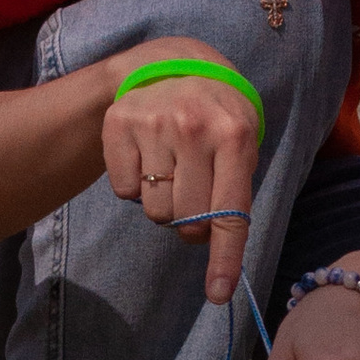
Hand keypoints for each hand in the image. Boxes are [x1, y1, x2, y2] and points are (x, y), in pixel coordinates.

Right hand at [97, 43, 260, 304]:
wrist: (172, 64)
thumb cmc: (217, 119)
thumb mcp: (240, 146)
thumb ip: (233, 197)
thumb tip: (218, 262)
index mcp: (234, 137)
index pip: (229, 214)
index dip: (224, 260)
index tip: (217, 294)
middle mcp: (194, 128)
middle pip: (186, 220)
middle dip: (190, 222)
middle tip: (193, 194)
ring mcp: (153, 123)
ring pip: (154, 210)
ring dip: (162, 203)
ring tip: (170, 168)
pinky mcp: (119, 124)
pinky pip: (125, 191)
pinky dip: (135, 185)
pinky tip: (147, 156)